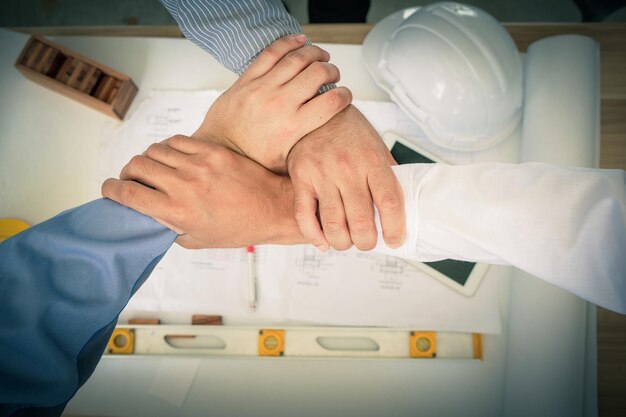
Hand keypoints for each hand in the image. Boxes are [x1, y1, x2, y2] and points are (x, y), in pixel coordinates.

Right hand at [101, 135, 304, 248]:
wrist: (272, 209)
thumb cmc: (237, 229)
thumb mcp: (197, 239)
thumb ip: (168, 226)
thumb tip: (147, 214)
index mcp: (177, 211)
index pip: (128, 193)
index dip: (110, 190)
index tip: (108, 190)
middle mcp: (184, 185)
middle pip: (136, 165)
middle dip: (127, 173)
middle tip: (134, 180)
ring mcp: (199, 164)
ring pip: (155, 150)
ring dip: (148, 159)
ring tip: (157, 169)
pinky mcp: (213, 150)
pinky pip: (178, 141)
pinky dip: (169, 148)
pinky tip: (175, 158)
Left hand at [193, 34, 351, 172]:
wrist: (220, 149)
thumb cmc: (254, 160)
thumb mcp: (286, 164)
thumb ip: (309, 157)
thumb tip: (332, 160)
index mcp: (293, 127)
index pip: (332, 102)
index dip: (346, 95)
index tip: (345, 95)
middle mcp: (280, 105)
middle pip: (318, 74)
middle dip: (332, 70)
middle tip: (333, 75)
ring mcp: (262, 89)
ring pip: (297, 59)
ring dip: (315, 53)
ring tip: (321, 57)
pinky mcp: (247, 79)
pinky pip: (272, 52)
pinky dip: (289, 43)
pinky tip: (300, 41)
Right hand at [287, 105, 405, 250]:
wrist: (317, 110)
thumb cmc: (350, 131)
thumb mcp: (377, 146)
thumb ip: (388, 175)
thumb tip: (402, 207)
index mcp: (372, 161)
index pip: (390, 203)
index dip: (395, 229)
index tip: (395, 240)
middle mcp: (348, 169)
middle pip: (361, 221)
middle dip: (367, 242)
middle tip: (367, 242)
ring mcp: (322, 174)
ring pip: (333, 224)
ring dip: (343, 243)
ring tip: (347, 242)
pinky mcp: (301, 178)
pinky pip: (304, 216)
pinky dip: (314, 235)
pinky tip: (324, 241)